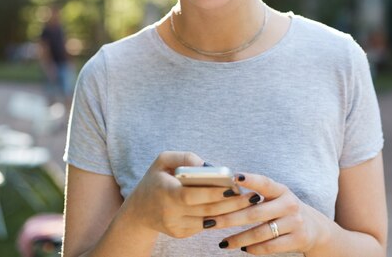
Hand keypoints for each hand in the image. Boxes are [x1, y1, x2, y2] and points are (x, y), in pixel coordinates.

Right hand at [122, 151, 256, 238]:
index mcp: (166, 192)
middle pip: (207, 210)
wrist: (139, 211)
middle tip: (252, 196)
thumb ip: (185, 157)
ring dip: (231, 212)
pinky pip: (204, 225)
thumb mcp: (163, 161)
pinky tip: (234, 210)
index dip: (215, 193)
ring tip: (249, 202)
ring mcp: (175, 226)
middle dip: (232, 204)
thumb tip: (208, 165)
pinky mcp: (180, 234)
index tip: (234, 186)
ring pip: (209, 220)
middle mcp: (170, 213)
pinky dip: (220, 217)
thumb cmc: (155, 180)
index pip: (194, 195)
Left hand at [210, 172, 329, 253]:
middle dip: (229, 218)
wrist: (314, 229)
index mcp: (281, 190)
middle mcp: (289, 204)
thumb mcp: (277, 197)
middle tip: (209, 222)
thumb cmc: (284, 209)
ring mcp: (294, 223)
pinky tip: (242, 249)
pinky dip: (253, 248)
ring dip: (238, 239)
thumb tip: (225, 189)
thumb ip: (256, 193)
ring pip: (260, 233)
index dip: (250, 179)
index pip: (264, 182)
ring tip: (222, 243)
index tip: (233, 177)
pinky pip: (270, 246)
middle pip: (255, 213)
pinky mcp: (297, 239)